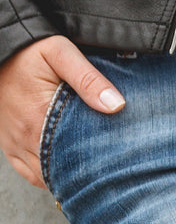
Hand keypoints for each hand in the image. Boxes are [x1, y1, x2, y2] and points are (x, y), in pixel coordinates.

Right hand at [0, 35, 124, 188]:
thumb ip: (89, 79)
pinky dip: (48, 174)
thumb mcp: (62, 55)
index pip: (73, 154)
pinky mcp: (9, 143)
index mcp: (39, 117)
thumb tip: (116, 105)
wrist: (1, 49)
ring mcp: (14, 142)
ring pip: (44, 174)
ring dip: (66, 172)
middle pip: (60, 168)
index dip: (97, 160)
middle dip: (85, 168)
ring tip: (92, 164)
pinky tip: (66, 166)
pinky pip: (29, 171)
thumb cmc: (31, 51)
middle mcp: (24, 136)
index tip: (117, 158)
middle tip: (110, 164)